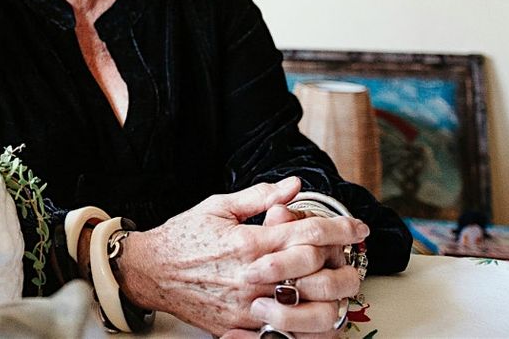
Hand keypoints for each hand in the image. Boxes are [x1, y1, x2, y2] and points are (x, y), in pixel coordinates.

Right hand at [115, 177, 367, 335]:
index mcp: (247, 242)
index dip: (340, 228)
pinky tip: (315, 319)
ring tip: (341, 294)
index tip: (358, 227)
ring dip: (332, 303)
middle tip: (357, 263)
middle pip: (315, 274)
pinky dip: (304, 331)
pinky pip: (279, 336)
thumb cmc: (184, 237)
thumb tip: (294, 185)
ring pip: (305, 312)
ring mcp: (245, 306)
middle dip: (346, 267)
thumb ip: (260, 197)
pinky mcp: (237, 329)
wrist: (150, 271)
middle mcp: (250, 276)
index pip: (308, 233)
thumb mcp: (218, 206)